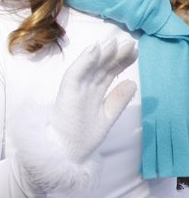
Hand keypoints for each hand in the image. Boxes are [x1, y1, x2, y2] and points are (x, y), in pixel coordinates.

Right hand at [49, 38, 136, 162]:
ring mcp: (74, 90)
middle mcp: (84, 89)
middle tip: (128, 42)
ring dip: (101, 53)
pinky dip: (83, 62)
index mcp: (93, 94)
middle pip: (101, 67)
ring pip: (89, 67)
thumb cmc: (81, 139)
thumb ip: (117, 101)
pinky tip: (94, 50)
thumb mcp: (106, 118)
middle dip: (114, 54)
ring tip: (114, 42)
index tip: (135, 51)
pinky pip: (74, 75)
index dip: (121, 61)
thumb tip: (132, 82)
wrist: (63, 155)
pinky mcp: (66, 94)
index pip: (108, 73)